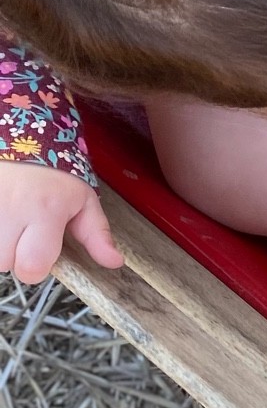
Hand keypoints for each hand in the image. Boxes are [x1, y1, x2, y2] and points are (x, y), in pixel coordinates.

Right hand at [0, 161, 122, 283]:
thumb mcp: (83, 201)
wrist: (24, 140)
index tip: (41, 250)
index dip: (36, 267)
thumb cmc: (56, 175)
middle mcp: (11, 209)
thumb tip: (114, 262)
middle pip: (4, 264)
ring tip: (10, 224)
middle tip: (24, 234)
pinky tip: (2, 217)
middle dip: (14, 256)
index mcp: (45, 211)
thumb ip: (97, 235)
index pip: (32, 267)